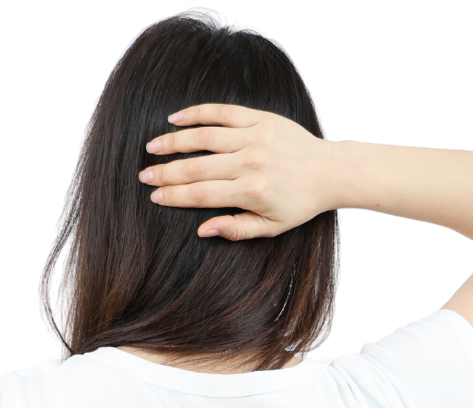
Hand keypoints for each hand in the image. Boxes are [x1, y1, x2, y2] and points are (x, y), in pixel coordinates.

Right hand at [138, 102, 342, 240]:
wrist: (329, 172)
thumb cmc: (298, 204)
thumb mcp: (270, 227)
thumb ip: (235, 229)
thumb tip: (202, 230)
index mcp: (250, 192)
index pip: (202, 194)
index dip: (175, 196)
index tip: (155, 196)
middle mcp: (250, 162)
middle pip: (197, 167)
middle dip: (166, 172)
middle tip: (144, 176)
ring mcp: (254, 137)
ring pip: (204, 137)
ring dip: (174, 142)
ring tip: (152, 147)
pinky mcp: (260, 118)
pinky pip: (223, 112)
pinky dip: (198, 114)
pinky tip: (176, 118)